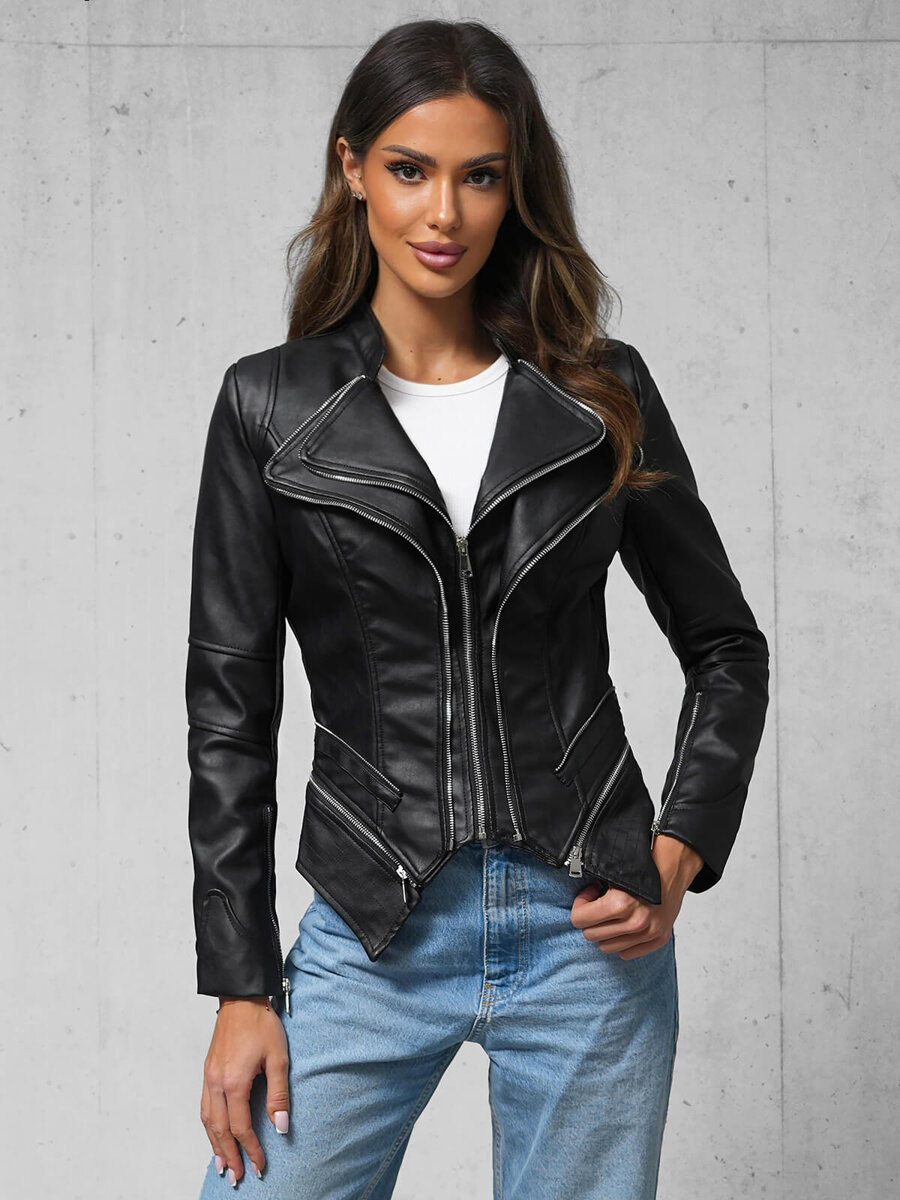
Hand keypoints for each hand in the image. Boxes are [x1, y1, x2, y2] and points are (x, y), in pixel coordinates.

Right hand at [200, 995, 290, 1184]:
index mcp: (233, 1082)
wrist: (241, 998)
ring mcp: (208, 1077)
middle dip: (228, 1155)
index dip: (250, 1149)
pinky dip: (209, 1126)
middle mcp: (216, 1083)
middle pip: (219, 1130)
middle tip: (236, 1176)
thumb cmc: (261, 1024)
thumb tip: (280, 1126)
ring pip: (207, 1120)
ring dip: (214, 1144)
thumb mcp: (278, 1058)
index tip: (260, 1165)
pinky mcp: (207, 1071)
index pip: (241, 1127)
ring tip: (222, 1163)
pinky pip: (204, 1106)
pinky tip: (214, 1133)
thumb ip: (279, 1094)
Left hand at [569, 833, 703, 959]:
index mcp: (620, 904)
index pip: (579, 919)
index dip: (580, 905)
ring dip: (606, 931)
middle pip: (590, 935)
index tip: (589, 895)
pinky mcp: (658, 939)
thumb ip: (594, 887)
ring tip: (614, 913)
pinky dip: (623, 940)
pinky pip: (626, 952)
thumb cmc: (643, 866)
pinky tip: (626, 922)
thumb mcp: (613, 870)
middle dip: (591, 919)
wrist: (674, 867)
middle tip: (600, 903)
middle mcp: (635, 923)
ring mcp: (648, 933)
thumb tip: (577, 898)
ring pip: (606, 947)